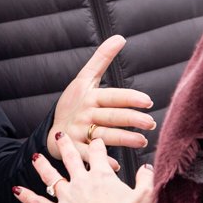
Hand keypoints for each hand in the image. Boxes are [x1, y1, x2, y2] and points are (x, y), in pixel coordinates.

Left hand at [13, 129, 154, 202]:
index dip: (98, 144)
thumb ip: (146, 180)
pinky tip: (15, 190)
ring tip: (35, 156)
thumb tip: (148, 167)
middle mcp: (82, 181)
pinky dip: (26, 197)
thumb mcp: (144, 197)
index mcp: (102, 176)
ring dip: (42, 166)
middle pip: (71, 158)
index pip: (99, 153)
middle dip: (65, 145)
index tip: (96, 139)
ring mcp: (67, 197)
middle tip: (59, 134)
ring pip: (51, 177)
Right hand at [49, 35, 154, 155]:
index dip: (129, 98)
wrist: (51, 127)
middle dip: (130, 120)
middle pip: (110, 117)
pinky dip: (100, 160)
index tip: (147, 101)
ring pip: (102, 135)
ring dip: (122, 140)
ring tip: (142, 142)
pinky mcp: (73, 148)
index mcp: (90, 97)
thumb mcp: (84, 79)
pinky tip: (116, 164)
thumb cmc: (75, 102)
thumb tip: (120, 37)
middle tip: (150, 123)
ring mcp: (78, 132)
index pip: (112, 97)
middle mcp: (84, 114)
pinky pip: (87, 155)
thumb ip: (102, 58)